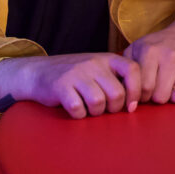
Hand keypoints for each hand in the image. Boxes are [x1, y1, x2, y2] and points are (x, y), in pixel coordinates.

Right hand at [0, 52, 140, 118]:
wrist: (38, 72)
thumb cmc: (74, 75)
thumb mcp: (97, 69)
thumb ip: (116, 79)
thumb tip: (137, 102)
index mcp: (107, 58)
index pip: (133, 70)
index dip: (136, 90)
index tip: (131, 106)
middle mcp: (93, 63)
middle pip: (117, 93)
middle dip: (114, 108)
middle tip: (105, 110)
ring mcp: (77, 74)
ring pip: (98, 103)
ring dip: (95, 113)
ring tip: (88, 109)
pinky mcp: (61, 86)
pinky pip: (78, 109)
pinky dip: (78, 115)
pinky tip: (75, 109)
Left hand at [123, 11, 174, 103]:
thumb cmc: (160, 46)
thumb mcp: (138, 49)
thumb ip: (126, 68)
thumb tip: (123, 92)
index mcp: (149, 50)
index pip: (143, 88)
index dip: (144, 94)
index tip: (147, 89)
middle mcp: (170, 55)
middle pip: (160, 96)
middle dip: (159, 96)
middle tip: (161, 86)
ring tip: (174, 82)